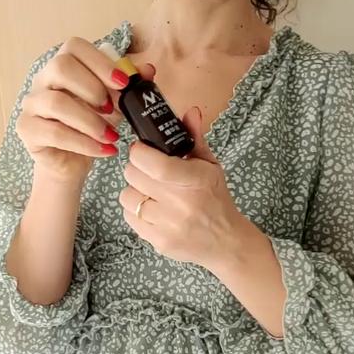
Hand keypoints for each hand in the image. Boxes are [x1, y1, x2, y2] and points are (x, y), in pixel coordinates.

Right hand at [16, 35, 154, 184]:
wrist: (72, 162)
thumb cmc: (92, 126)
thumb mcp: (116, 104)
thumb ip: (130, 85)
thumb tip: (148, 70)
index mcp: (63, 65)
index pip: (74, 46)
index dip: (100, 62)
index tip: (123, 82)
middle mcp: (43, 80)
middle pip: (60, 66)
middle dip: (92, 88)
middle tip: (111, 109)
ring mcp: (31, 104)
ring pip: (56, 103)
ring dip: (90, 121)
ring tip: (112, 136)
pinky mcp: (27, 130)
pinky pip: (54, 133)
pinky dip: (84, 143)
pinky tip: (104, 150)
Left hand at [119, 106, 243, 269]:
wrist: (226, 242)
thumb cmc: (216, 200)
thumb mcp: (210, 166)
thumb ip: (195, 138)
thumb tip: (189, 111)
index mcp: (194, 181)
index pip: (152, 164)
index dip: (139, 152)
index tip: (142, 149)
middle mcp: (180, 204)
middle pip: (133, 175)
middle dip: (137, 168)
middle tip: (149, 170)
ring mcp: (167, 225)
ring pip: (127, 196)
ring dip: (136, 190)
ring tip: (152, 191)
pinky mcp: (157, 242)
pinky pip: (129, 216)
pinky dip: (136, 210)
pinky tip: (153, 209)